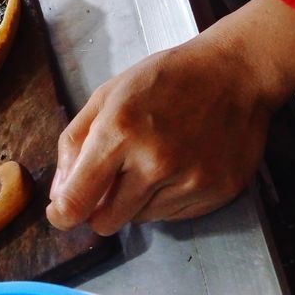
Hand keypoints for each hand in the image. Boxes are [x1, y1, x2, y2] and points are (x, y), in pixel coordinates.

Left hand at [47, 0, 294, 232]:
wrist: (235, 73)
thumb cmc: (167, 78)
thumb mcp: (107, 95)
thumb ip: (75, 143)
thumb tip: (59, 193)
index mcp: (120, 131)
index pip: (78, 201)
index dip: (62, 214)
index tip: (60, 214)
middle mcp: (155, 162)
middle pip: (107, 222)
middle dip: (99, 208)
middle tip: (109, 183)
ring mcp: (189, 180)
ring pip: (140, 220)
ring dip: (136, 200)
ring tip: (154, 161)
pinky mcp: (216, 192)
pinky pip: (173, 216)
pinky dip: (166, 199)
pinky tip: (178, 166)